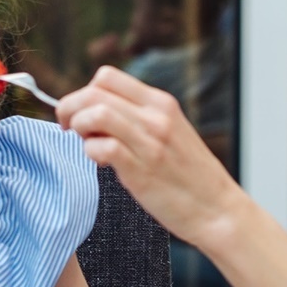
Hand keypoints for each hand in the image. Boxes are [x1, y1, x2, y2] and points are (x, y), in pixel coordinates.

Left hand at [57, 66, 242, 249]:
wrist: (217, 210)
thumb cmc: (190, 176)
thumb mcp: (170, 132)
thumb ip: (139, 118)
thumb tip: (97, 112)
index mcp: (160, 102)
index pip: (107, 76)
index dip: (83, 92)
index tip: (80, 113)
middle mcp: (155, 116)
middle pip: (94, 92)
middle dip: (70, 108)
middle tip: (69, 128)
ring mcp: (149, 142)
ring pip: (96, 114)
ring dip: (79, 127)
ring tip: (86, 143)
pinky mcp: (141, 170)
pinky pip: (101, 148)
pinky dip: (91, 153)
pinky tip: (103, 164)